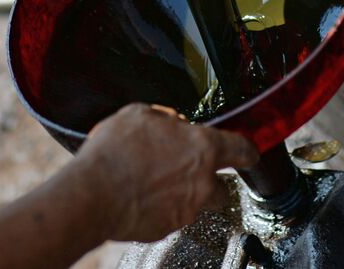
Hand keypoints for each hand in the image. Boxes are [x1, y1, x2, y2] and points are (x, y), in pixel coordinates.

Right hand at [74, 103, 259, 242]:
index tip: (250, 154)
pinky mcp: (169, 228)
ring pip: (198, 203)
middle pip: (224, 186)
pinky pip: (173, 217)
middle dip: (211, 180)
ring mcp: (188, 208)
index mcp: (202, 147)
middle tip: (188, 171)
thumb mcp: (139, 115)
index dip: (247, 151)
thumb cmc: (114, 153)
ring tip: (155, 183)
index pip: (241, 149)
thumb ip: (165, 119)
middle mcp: (202, 181)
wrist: (92, 194)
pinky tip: (142, 197)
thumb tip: (171, 124)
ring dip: (184, 195)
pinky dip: (162, 209)